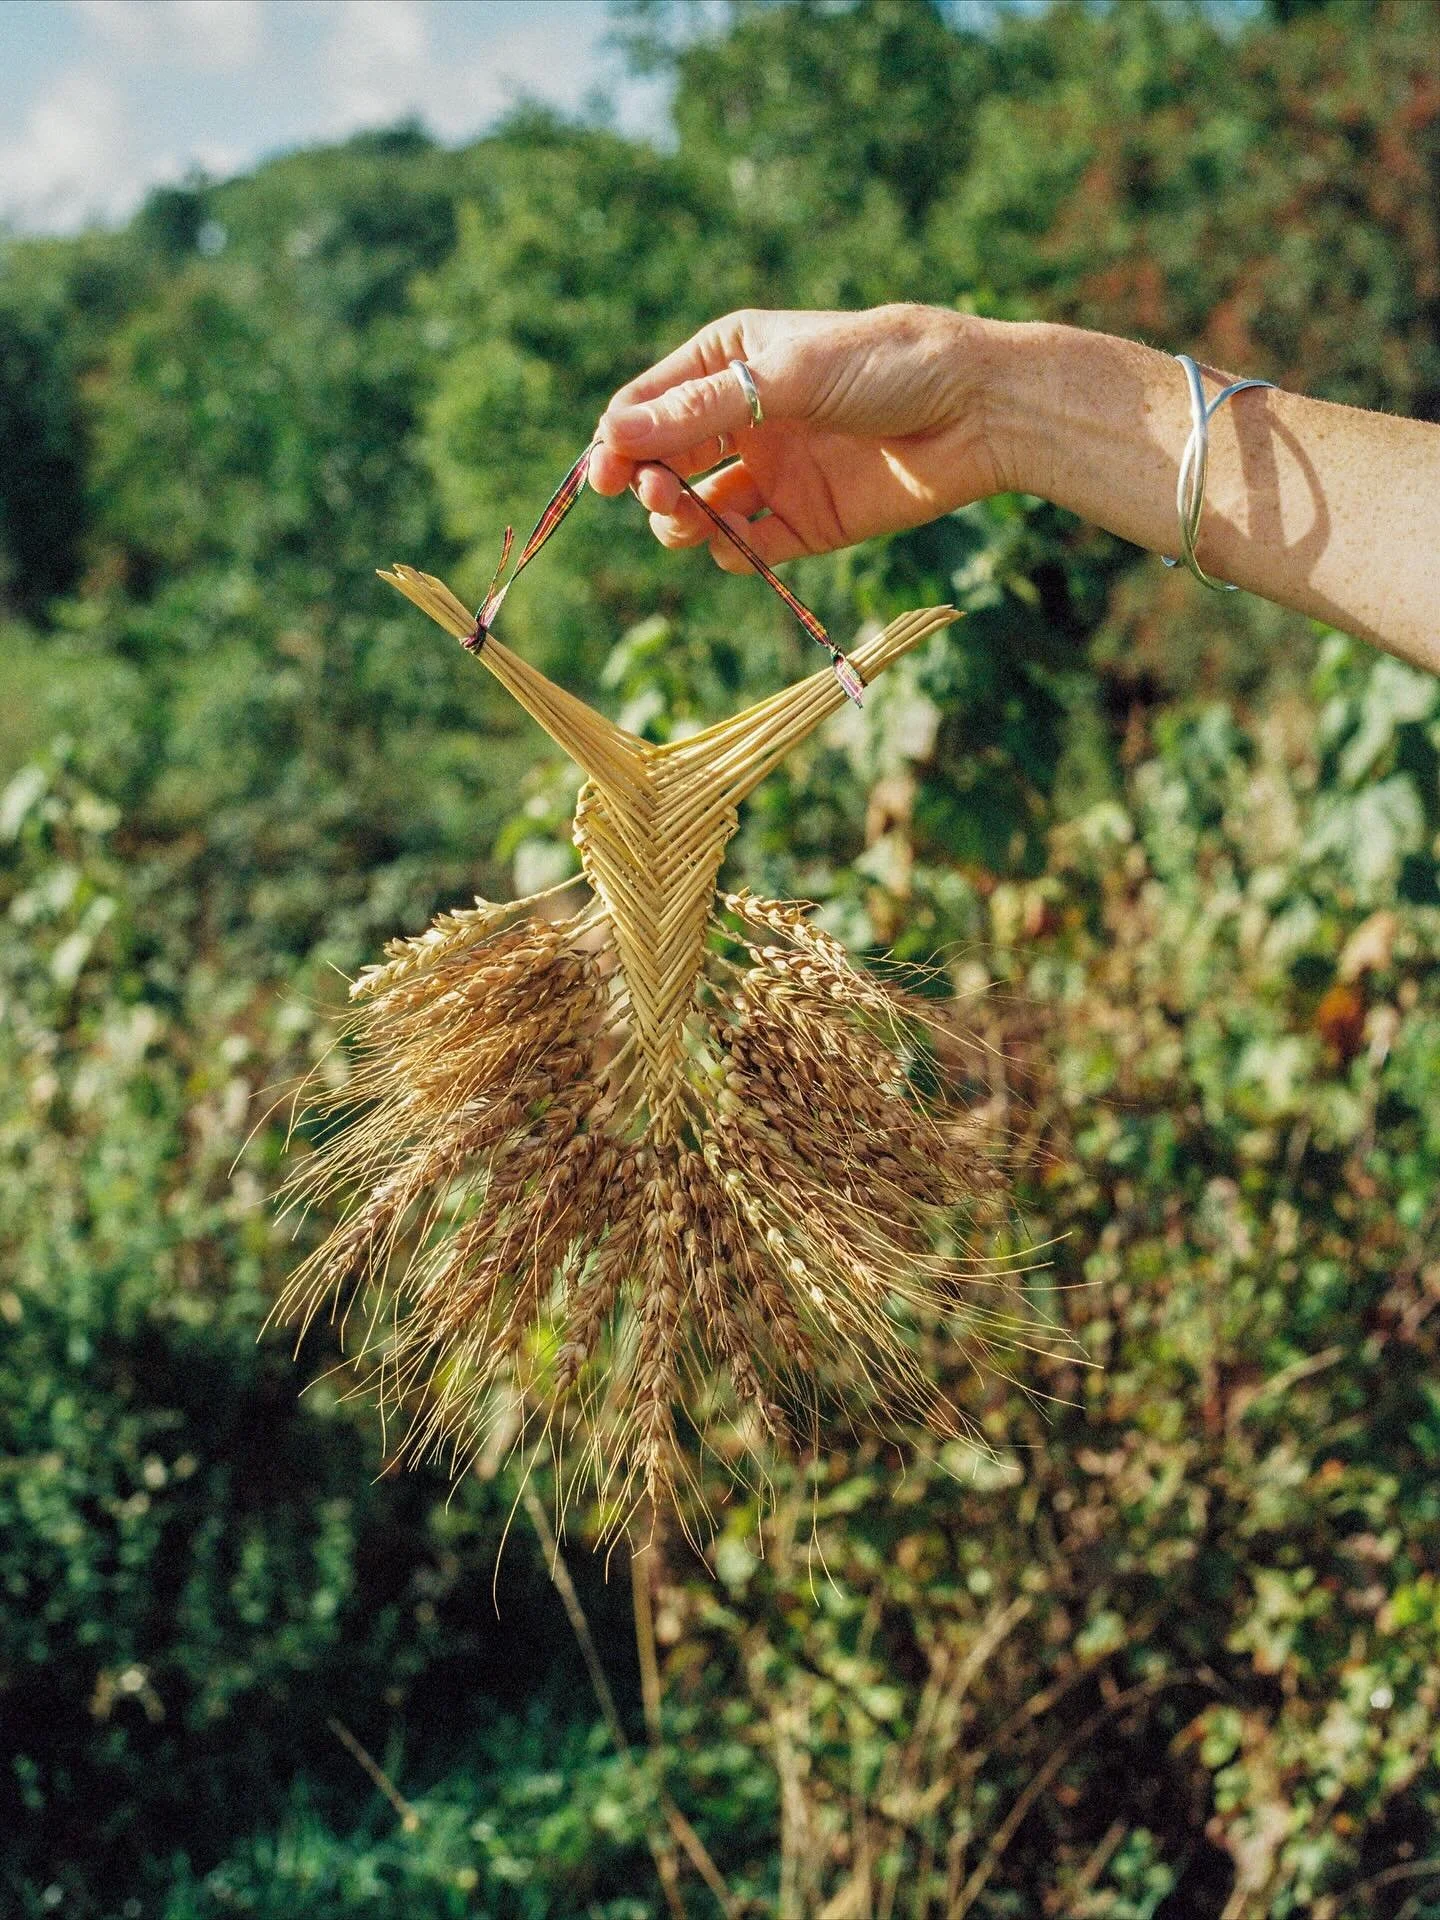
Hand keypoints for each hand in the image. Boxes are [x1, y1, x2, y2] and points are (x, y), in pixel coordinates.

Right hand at [588, 305, 1007, 571]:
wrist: (979, 412)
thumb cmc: (889, 366)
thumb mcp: (788, 375)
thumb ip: (701, 410)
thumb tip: (612, 437)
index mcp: (729, 359)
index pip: (646, 405)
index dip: (618, 442)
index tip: (606, 477)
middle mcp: (743, 417)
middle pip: (661, 459)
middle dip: (647, 482)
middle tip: (658, 496)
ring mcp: (771, 472)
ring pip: (695, 510)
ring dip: (679, 521)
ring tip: (691, 519)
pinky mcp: (802, 524)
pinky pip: (744, 548)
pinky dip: (732, 551)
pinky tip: (741, 542)